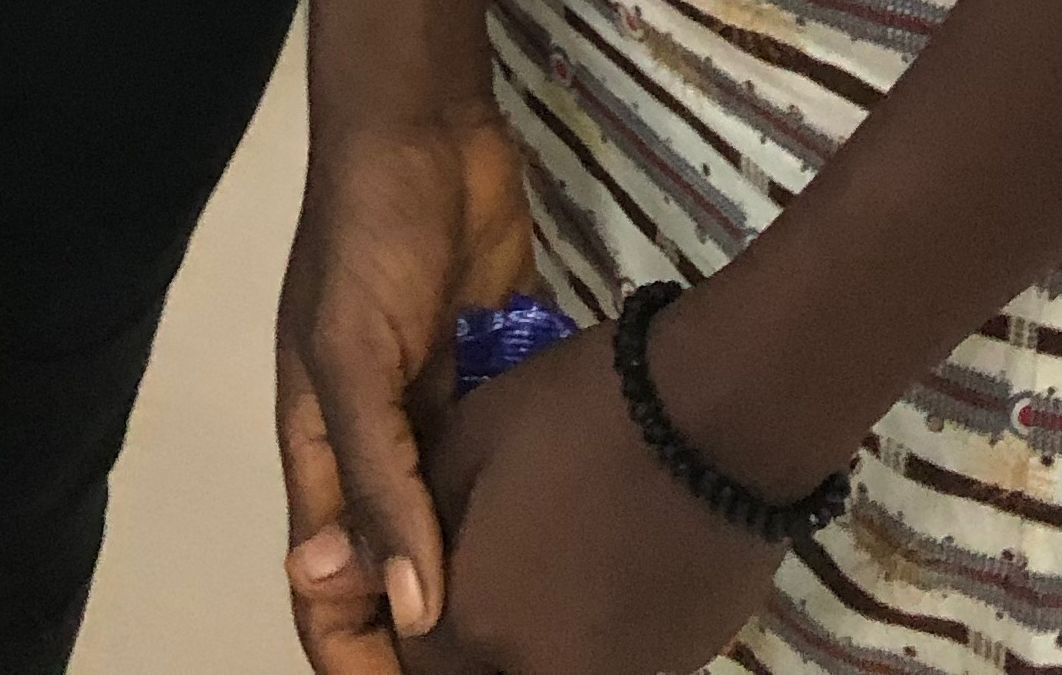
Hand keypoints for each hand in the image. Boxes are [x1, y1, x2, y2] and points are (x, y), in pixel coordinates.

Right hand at [278, 103, 539, 667]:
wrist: (428, 128)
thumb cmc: (367, 241)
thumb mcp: (350, 358)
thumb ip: (376, 482)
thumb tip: (409, 614)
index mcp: (319, 446)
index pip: (324, 587)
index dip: (355, 657)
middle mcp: (377, 444)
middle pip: (394, 568)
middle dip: (429, 636)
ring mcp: (438, 411)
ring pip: (458, 522)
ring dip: (489, 574)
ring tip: (555, 638)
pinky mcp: (495, 374)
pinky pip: (509, 461)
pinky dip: (533, 501)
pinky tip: (586, 546)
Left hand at [407, 325, 788, 674]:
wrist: (718, 417)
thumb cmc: (577, 412)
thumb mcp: (469, 439)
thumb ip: (405, 518)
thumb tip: (343, 566)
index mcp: (476, 623)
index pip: (417, 655)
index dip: (419, 611)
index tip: (442, 563)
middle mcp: (541, 672)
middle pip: (483, 671)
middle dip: (478, 635)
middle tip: (503, 560)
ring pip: (552, 668)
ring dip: (541, 636)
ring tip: (562, 558)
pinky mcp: (677, 663)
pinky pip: (616, 659)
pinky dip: (602, 628)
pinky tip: (617, 563)